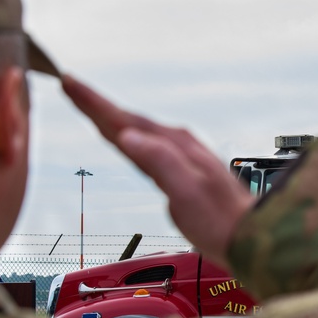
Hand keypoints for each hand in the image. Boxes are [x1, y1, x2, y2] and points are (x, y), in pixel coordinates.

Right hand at [61, 75, 253, 268]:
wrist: (248, 234)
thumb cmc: (219, 220)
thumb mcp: (185, 192)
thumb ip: (159, 162)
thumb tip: (128, 137)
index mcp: (173, 146)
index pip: (125, 119)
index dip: (94, 102)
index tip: (70, 83)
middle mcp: (177, 145)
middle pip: (128, 119)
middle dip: (97, 103)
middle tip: (69, 85)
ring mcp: (180, 155)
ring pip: (136, 129)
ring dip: (110, 116)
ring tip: (88, 105)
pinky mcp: (181, 169)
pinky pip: (146, 143)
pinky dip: (128, 135)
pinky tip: (124, 138)